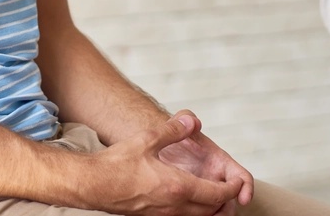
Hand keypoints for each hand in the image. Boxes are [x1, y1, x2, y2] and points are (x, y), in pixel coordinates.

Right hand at [84, 112, 245, 215]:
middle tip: (230, 191)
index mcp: (178, 187)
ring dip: (209, 209)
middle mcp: (174, 206)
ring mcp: (163, 215)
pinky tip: (187, 200)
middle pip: (210, 210)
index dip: (231, 189)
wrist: (92, 185)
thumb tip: (194, 121)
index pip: (216, 194)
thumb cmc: (118, 163)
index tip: (237, 182)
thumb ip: (173, 130)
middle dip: (224, 202)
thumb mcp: (148, 139)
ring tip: (213, 197)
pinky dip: (192, 212)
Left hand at [157, 110, 253, 215]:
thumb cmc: (170, 137)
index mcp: (220, 163)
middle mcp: (216, 181)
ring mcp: (204, 193)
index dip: (246, 187)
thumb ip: (184, 119)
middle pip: (230, 201)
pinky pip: (199, 214)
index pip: (241, 177)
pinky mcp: (192, 204)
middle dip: (227, 211)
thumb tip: (193, 122)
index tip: (244, 198)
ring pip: (215, 211)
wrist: (155, 148)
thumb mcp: (176, 125)